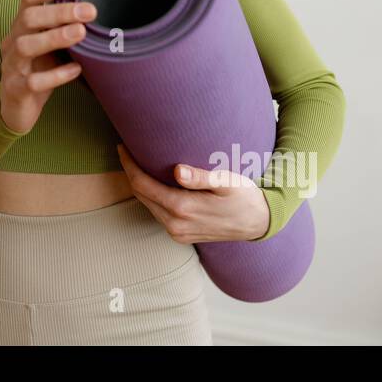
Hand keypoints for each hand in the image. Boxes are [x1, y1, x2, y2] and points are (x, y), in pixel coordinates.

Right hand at [0, 0, 96, 134]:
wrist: (17, 109)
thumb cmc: (39, 70)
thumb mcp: (50, 45)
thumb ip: (64, 28)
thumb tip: (97, 11)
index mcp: (21, 26)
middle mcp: (12, 41)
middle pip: (28, 17)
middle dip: (59, 12)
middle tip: (89, 11)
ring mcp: (11, 66)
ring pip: (24, 46)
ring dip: (54, 37)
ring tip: (81, 33)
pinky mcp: (15, 90)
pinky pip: (33, 82)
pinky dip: (56, 75)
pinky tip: (76, 70)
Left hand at [117, 144, 269, 243]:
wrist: (258, 223)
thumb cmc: (244, 197)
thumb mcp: (226, 182)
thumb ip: (200, 178)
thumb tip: (177, 171)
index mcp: (182, 208)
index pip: (142, 184)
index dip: (129, 164)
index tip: (122, 146)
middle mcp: (175, 224)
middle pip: (141, 195)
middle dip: (130, 172)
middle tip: (127, 149)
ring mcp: (177, 233)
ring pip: (147, 205)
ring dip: (140, 185)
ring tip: (137, 162)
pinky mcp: (181, 236)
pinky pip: (157, 213)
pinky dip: (151, 197)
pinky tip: (153, 182)